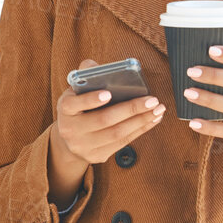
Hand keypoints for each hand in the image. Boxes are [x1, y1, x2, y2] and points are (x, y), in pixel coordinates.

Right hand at [52, 58, 166, 167]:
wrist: (70, 139)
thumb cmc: (78, 108)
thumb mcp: (76, 91)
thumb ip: (85, 75)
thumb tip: (94, 65)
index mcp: (64, 109)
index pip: (73, 104)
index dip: (90, 100)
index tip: (108, 94)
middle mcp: (70, 129)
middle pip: (103, 120)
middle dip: (131, 109)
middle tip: (152, 100)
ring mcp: (83, 146)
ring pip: (117, 134)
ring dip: (141, 121)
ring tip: (158, 109)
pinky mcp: (97, 156)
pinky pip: (123, 143)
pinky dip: (141, 130)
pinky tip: (152, 120)